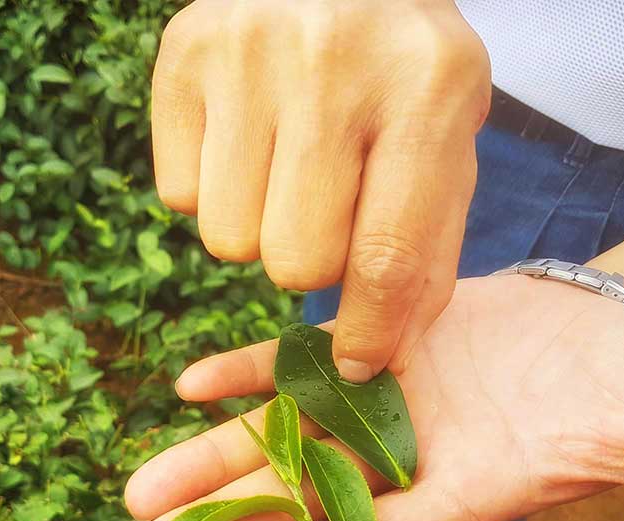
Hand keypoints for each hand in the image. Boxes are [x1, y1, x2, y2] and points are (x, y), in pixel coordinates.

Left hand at [124, 276, 623, 520]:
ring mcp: (374, 399)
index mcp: (461, 489)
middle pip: (298, 502)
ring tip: (137, 496)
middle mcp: (402, 455)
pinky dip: (244, 372)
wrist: (596, 322)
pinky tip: (188, 385)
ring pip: (278, 437)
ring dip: (209, 461)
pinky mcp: (365, 344)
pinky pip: (291, 361)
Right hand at [151, 0, 490, 380]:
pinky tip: (243, 139)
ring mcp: (247, 52)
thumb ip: (426, 243)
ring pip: (227, 240)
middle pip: (293, 261)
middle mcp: (332, 62)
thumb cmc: (398, 63)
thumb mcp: (445, 136)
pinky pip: (178, 197)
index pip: (386, 253)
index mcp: (427, 85)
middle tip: (322, 213)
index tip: (354, 366)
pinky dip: (209, 189)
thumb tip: (376, 352)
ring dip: (256, 228)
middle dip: (310, 262)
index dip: (367, 329)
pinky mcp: (182, 54)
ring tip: (282, 169)